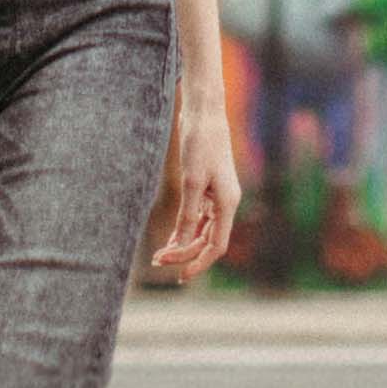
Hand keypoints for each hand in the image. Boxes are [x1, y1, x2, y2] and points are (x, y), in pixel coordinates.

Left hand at [150, 107, 240, 282]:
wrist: (203, 112)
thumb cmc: (200, 142)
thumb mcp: (192, 180)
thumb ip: (188, 213)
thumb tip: (182, 242)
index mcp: (228, 203)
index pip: (216, 245)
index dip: (198, 263)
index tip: (179, 275)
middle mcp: (226, 203)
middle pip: (208, 240)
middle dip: (185, 253)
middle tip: (158, 260)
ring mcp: (217, 195)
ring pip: (202, 230)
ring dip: (183, 242)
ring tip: (160, 254)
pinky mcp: (207, 187)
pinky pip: (197, 216)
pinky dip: (184, 228)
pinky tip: (171, 238)